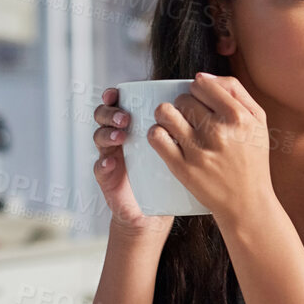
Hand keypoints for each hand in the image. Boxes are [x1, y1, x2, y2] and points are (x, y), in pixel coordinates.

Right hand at [91, 87, 172, 239]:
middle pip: (104, 116)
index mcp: (133, 127)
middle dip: (111, 113)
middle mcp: (119, 138)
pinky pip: (99, 168)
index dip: (115, 96)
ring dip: (107, 134)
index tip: (119, 91)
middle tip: (126, 118)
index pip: (119, 105)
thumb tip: (204, 107)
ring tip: (121, 136)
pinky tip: (111, 163)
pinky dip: (102, 164)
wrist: (152, 212)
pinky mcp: (107, 178)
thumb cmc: (167, 176)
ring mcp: (110, 156)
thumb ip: (182, 129)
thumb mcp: (176, 149)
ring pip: (99, 137)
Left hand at [148, 72, 278, 224]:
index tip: (200, 98)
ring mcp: (198, 150)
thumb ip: (236, 92)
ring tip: (174, 123)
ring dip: (167, 115)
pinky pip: (157, 137)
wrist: (247, 203)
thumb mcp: (258, 122)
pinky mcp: (182, 167)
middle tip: (191, 117)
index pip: (202, 84)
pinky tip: (165, 137)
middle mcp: (219, 132)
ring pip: (166, 113)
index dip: (198, 87)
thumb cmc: (252, 160)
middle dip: (184, 104)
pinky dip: (157, 133)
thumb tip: (202, 76)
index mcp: (238, 118)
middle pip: (183, 98)